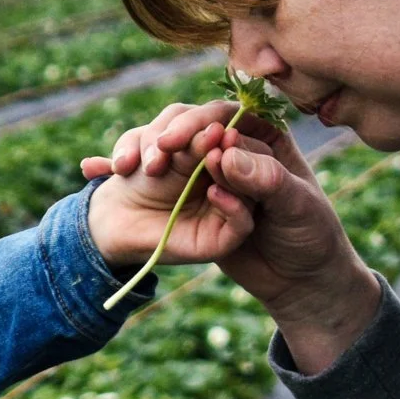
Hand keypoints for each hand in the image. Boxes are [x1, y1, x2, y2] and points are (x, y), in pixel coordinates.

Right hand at [85, 100, 384, 371]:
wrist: (292, 281)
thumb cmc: (305, 239)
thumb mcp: (294, 208)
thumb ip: (264, 179)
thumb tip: (223, 153)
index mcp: (265, 140)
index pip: (228, 117)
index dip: (201, 124)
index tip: (180, 144)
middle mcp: (232, 147)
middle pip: (189, 122)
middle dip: (165, 136)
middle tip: (152, 159)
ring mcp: (203, 168)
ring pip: (163, 139)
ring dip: (140, 147)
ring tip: (123, 168)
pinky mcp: (181, 189)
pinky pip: (147, 166)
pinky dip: (119, 163)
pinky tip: (94, 169)